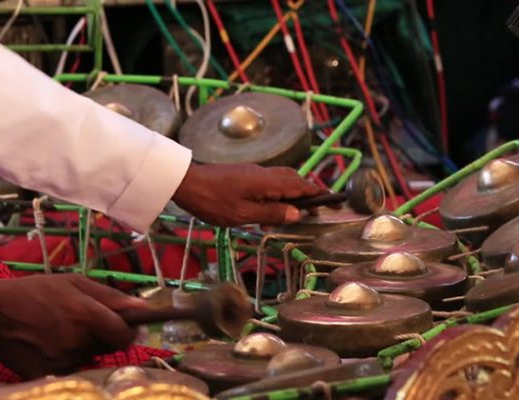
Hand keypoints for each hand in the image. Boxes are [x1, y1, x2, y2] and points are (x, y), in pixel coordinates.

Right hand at [0, 274, 146, 378]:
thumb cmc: (38, 291)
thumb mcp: (77, 283)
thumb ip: (113, 297)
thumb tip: (144, 309)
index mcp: (87, 315)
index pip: (126, 336)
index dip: (129, 331)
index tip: (125, 325)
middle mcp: (78, 341)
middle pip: (109, 347)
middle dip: (105, 335)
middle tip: (85, 321)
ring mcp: (63, 361)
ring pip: (90, 357)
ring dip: (86, 346)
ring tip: (64, 329)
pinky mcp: (48, 374)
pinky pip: (72, 368)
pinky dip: (68, 358)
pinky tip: (53, 343)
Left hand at [172, 163, 323, 226]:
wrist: (186, 183)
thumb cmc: (213, 202)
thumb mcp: (243, 215)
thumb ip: (271, 214)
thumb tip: (296, 213)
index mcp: (267, 182)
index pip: (301, 186)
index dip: (318, 194)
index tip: (332, 201)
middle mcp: (264, 173)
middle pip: (294, 180)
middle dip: (307, 194)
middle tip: (313, 211)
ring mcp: (254, 172)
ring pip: (282, 179)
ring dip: (291, 194)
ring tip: (292, 213)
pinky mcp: (245, 174)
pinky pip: (269, 181)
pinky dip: (277, 193)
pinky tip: (269, 208)